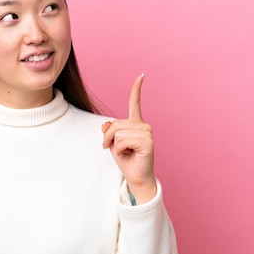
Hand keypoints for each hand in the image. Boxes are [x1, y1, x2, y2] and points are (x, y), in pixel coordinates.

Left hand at [102, 74, 156, 203]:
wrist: (136, 177)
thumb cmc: (126, 160)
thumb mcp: (113, 143)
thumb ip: (109, 130)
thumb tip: (106, 124)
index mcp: (136, 124)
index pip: (135, 103)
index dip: (136, 89)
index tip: (141, 75)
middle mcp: (143, 126)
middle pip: (115, 123)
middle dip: (108, 137)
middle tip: (113, 148)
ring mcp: (147, 133)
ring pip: (117, 132)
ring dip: (115, 145)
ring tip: (124, 152)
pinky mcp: (147, 142)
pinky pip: (123, 141)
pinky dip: (120, 150)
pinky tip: (129, 154)